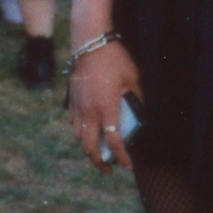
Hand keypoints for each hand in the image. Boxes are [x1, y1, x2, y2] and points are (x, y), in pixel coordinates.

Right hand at [67, 40, 141, 173]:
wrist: (90, 42)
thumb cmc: (114, 59)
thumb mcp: (133, 78)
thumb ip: (137, 98)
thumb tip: (141, 111)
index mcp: (106, 108)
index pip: (113, 142)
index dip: (121, 157)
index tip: (127, 165)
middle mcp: (89, 111)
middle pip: (89, 147)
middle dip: (99, 162)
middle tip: (109, 169)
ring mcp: (77, 106)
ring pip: (79, 136)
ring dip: (88, 147)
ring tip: (98, 150)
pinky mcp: (71, 99)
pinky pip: (73, 122)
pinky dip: (80, 131)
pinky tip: (88, 130)